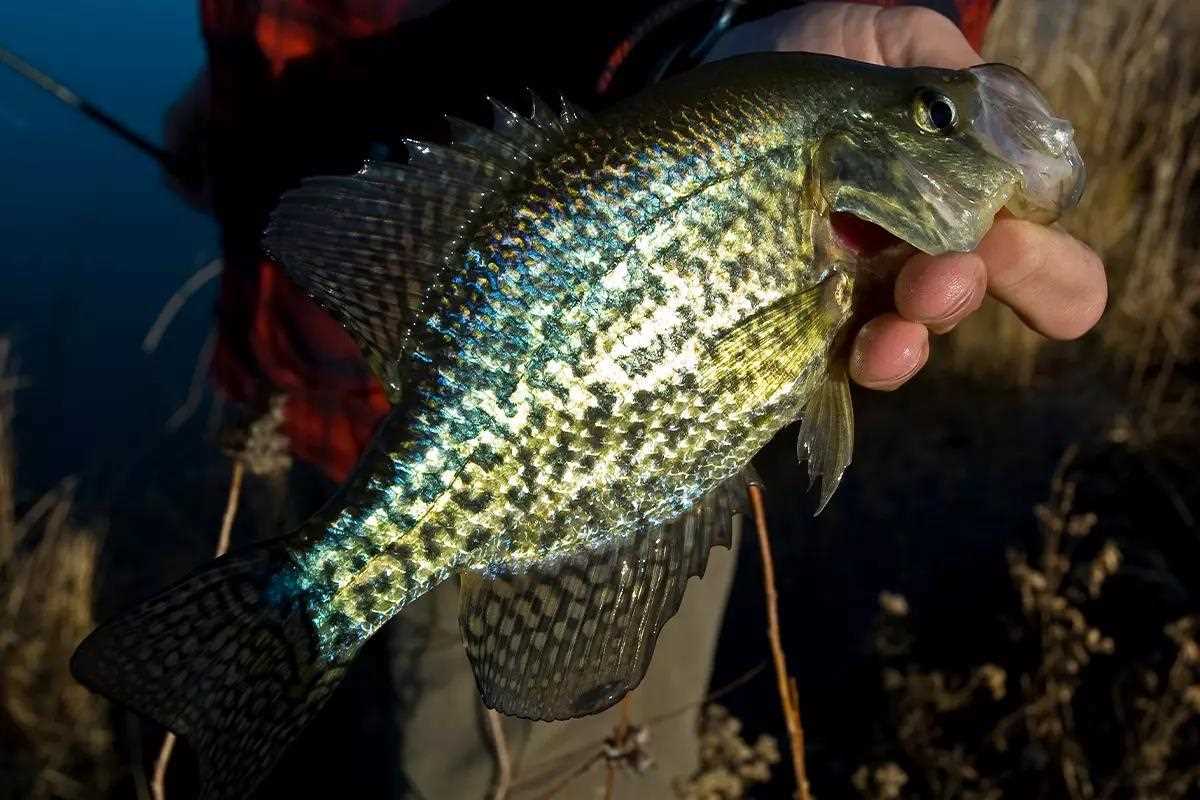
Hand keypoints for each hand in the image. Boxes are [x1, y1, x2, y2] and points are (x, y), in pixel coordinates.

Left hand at [708, 2, 1106, 389]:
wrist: (716, 80)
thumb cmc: (812, 53)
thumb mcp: (884, 41)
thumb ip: (948, 73)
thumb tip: (997, 123)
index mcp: (958, 197)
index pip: (1033, 255)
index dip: (1049, 270)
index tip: (1015, 242)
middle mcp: (914, 255)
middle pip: (967, 301)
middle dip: (965, 293)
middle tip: (948, 274)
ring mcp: (854, 291)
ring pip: (903, 339)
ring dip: (911, 340)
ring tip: (901, 325)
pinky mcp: (794, 314)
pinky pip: (831, 358)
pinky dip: (851, 362)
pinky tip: (859, 353)